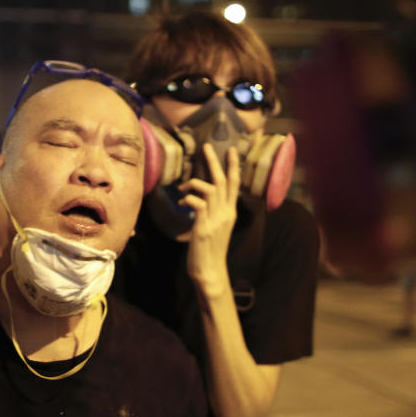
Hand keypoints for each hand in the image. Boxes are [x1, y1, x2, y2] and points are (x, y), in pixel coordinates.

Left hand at [179, 144, 239, 296]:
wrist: (209, 270)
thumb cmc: (208, 249)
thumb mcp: (214, 227)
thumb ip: (210, 212)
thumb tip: (199, 199)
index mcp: (230, 212)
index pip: (234, 184)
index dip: (234, 166)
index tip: (232, 150)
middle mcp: (226, 213)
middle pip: (224, 181)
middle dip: (215, 162)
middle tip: (206, 146)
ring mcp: (216, 220)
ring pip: (210, 189)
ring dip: (194, 183)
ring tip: (183, 187)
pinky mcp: (204, 227)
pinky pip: (197, 203)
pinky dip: (187, 199)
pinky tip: (181, 203)